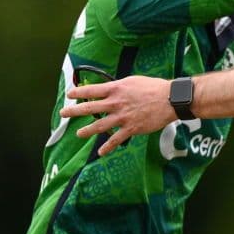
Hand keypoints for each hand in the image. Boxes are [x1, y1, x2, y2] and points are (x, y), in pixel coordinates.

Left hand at [60, 76, 176, 155]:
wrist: (170, 99)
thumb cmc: (153, 88)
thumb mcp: (133, 81)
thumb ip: (119, 87)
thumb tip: (110, 90)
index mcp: (116, 89)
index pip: (92, 90)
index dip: (79, 92)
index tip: (70, 94)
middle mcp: (116, 103)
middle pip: (90, 107)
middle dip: (74, 111)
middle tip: (63, 113)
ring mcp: (122, 117)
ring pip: (99, 125)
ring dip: (87, 130)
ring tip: (78, 134)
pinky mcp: (131, 128)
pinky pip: (116, 140)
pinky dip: (107, 147)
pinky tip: (100, 152)